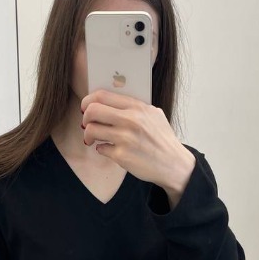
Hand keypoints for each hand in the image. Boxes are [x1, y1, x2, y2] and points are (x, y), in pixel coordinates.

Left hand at [80, 89, 195, 190]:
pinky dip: (101, 149)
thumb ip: (135, 107)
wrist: (174, 164)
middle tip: (87, 124)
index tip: (87, 108)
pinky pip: (100, 149)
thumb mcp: (154, 115)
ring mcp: (125, 138)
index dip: (88, 101)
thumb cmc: (163, 140)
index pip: (102, 95)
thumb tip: (112, 103)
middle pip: (92, 111)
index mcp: (137, 107)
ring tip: (93, 140)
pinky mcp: (122, 156)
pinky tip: (109, 150)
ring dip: (89, 135)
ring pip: (91, 130)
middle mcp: (130, 120)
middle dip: (85, 117)